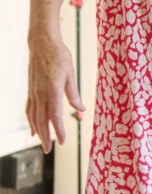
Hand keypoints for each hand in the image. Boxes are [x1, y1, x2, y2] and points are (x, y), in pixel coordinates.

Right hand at [26, 36, 84, 152]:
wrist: (42, 43)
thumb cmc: (59, 56)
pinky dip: (30, 120)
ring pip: (34, 116)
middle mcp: (41, 94)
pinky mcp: (31, 90)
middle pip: (42, 120)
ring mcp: (34, 92)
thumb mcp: (71, 74)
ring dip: (38, 131)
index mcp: (53, 90)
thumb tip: (81, 110)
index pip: (55, 116)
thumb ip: (74, 94)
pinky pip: (29, 109)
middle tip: (50, 150)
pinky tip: (33, 128)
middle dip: (46, 137)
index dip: (59, 130)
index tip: (62, 141)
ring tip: (42, 143)